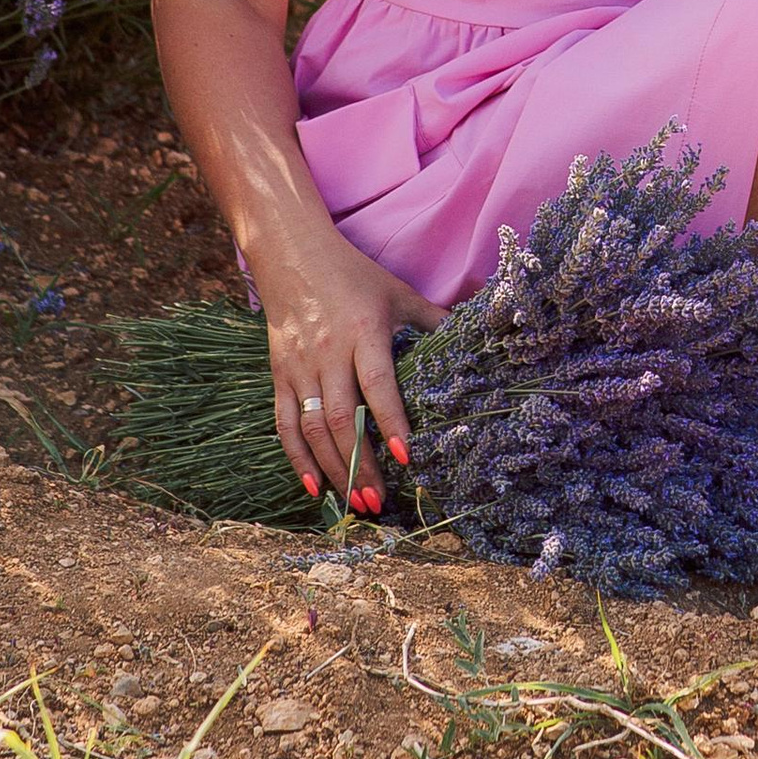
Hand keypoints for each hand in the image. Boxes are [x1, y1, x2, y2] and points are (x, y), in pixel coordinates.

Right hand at [248, 227, 449, 509]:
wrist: (293, 255)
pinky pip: (284, 423)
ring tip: (356, 503)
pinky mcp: (279, 374)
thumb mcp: (398, 291)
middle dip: (359, 463)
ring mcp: (299, 366)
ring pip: (311, 427)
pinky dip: (297, 458)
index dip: (391, 420)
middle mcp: (328, 352)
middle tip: (379, 502)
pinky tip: (315, 487)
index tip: (406, 457)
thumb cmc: (354, 275)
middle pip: (340, 417)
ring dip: (333, 469)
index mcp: (363, 330)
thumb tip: (478, 331)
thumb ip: (433, 318)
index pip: (377, 382)